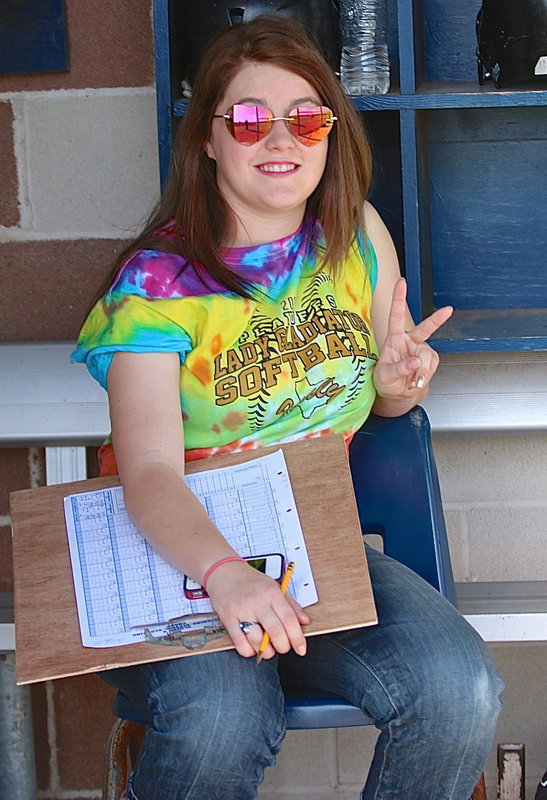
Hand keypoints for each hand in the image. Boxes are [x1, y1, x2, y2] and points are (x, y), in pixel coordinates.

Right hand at [205, 560, 309, 658]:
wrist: (224, 571)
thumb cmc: (250, 581)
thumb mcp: (274, 586)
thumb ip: (292, 605)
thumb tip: (305, 621)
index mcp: (272, 593)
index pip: (289, 618)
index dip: (297, 637)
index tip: (301, 648)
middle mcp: (258, 601)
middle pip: (275, 631)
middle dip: (283, 646)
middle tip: (283, 647)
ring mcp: (242, 610)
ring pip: (257, 640)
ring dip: (266, 651)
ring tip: (268, 649)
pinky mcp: (228, 618)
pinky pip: (239, 642)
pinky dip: (248, 651)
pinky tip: (252, 647)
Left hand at [373, 278, 452, 399]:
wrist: (397, 393)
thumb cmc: (386, 380)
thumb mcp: (385, 376)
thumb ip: (399, 368)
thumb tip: (415, 362)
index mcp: (394, 338)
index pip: (396, 315)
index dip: (399, 298)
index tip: (402, 282)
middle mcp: (409, 340)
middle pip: (425, 329)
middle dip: (437, 320)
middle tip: (448, 310)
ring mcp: (421, 350)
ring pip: (427, 357)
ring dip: (421, 371)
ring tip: (412, 381)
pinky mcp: (430, 360)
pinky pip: (431, 367)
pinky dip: (424, 376)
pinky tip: (417, 380)